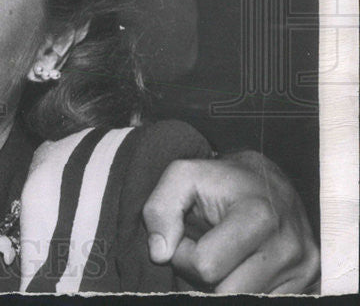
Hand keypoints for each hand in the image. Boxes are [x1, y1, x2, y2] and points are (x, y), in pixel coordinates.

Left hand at [142, 151, 318, 292]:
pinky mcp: (309, 281)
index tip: (185, 235)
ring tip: (223, 255)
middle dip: (202, 274)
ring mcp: (303, 267)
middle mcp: (288, 246)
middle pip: (225, 291)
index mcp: (259, 216)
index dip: (183, 254)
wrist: (267, 179)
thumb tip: (159, 254)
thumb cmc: (220, 179)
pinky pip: (263, 302)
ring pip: (242, 300)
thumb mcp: (182, 176)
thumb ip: (159, 210)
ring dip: (222, 283)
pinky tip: (240, 265)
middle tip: (203, 248)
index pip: (206, 266)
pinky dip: (243, 288)